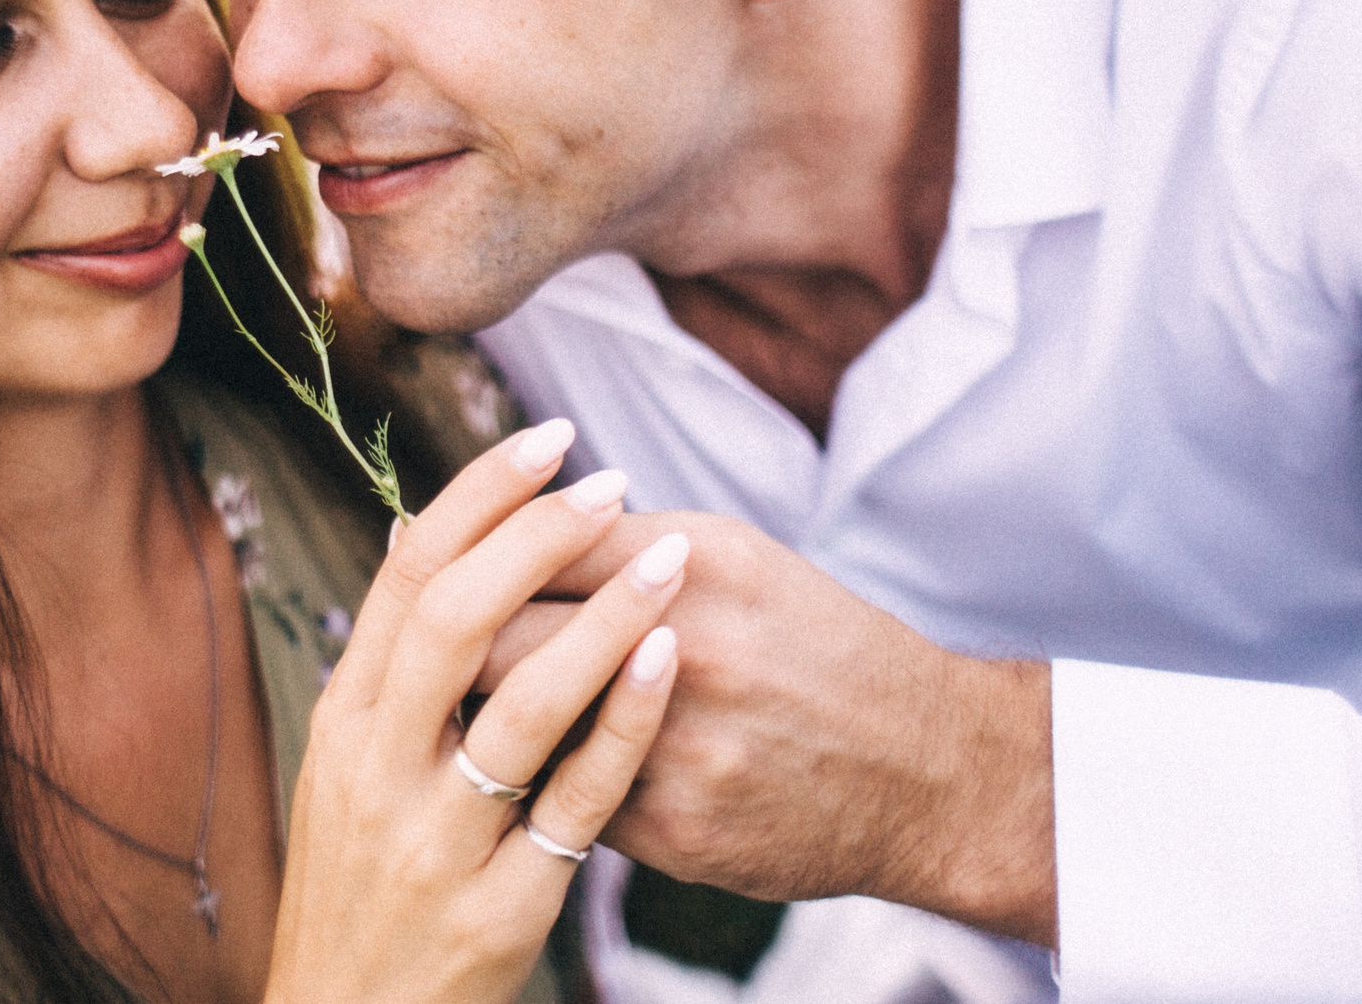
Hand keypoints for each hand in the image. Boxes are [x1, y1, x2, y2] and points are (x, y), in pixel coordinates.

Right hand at [264, 422, 685, 1003]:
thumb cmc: (367, 886)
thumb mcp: (349, 771)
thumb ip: (391, 667)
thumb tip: (416, 535)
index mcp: (345, 721)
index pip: (405, 577)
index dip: (478, 499)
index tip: (546, 439)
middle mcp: (377, 772)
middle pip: (453, 619)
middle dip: (535, 536)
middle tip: (609, 479)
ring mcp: (435, 842)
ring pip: (520, 705)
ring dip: (601, 619)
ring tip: (671, 559)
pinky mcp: (497, 909)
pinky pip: (574, 804)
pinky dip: (624, 727)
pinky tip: (666, 665)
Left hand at [482, 512, 1056, 946]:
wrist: (929, 769)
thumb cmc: (816, 644)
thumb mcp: (737, 558)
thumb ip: (623, 542)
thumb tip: (501, 530)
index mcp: (694, 559)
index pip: (530, 547)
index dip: (471, 560)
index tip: (437, 567)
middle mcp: (685, 645)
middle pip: (502, 640)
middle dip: (456, 648)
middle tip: (432, 654)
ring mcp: (681, 747)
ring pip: (526, 734)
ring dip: (492, 726)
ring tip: (472, 717)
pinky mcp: (679, 831)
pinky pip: (574, 806)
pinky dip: (556, 791)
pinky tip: (556, 780)